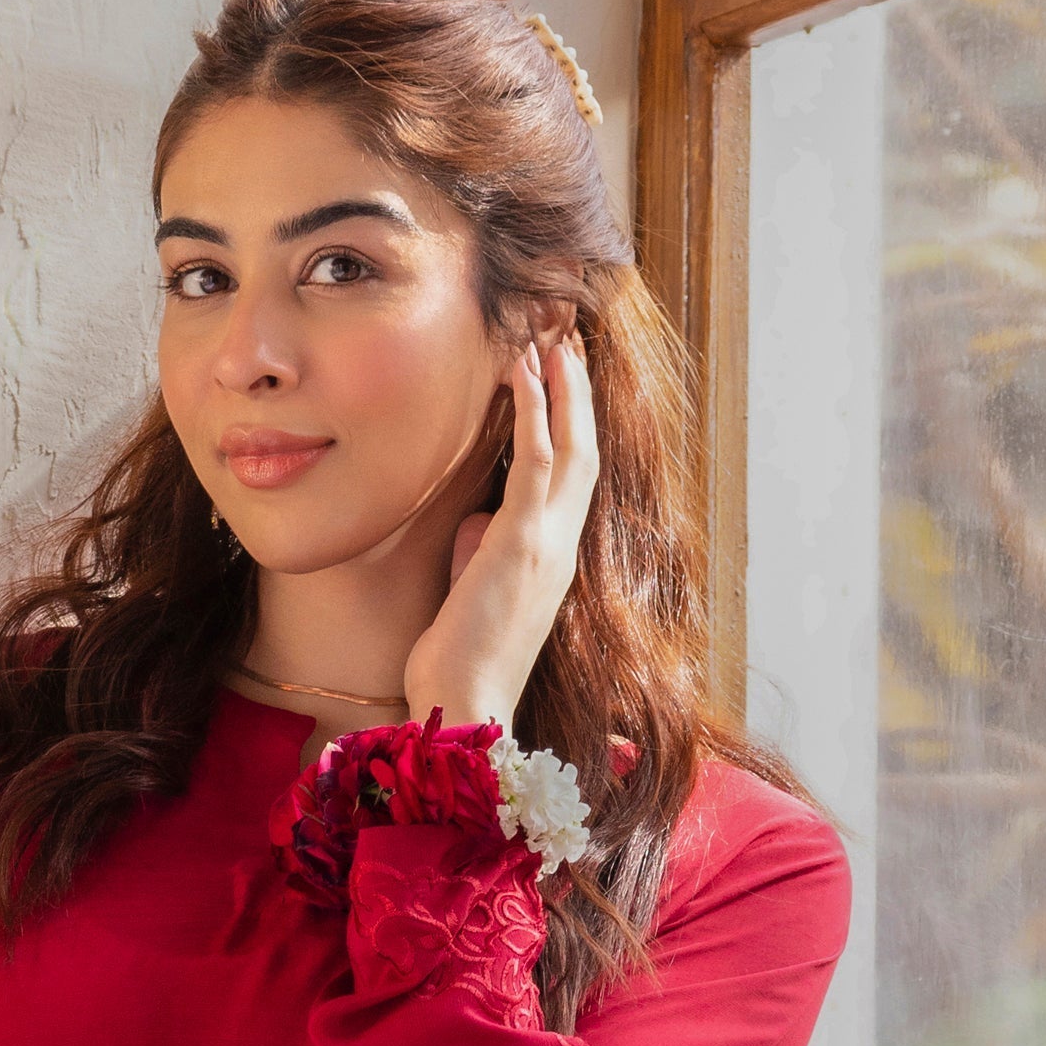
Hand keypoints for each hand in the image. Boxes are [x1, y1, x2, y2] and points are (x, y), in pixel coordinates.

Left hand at [402, 324, 600, 739]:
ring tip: (551, 337)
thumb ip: (482, 551)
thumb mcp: (473, 591)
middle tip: (567, 338)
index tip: (564, 376)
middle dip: (579, 390)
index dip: (574, 422)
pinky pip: (536, 461)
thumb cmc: (460, 662)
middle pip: (586, 449)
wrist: (465, 708)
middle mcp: (563, 546)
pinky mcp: (521, 543)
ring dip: (564, 386)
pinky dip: (534, 410)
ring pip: (572, 445)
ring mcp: (548, 543)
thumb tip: (477, 521)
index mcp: (554, 558)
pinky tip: (523, 371)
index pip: (574, 476)